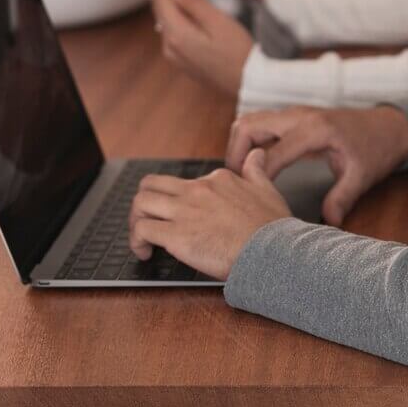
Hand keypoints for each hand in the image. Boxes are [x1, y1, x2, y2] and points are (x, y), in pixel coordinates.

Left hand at [127, 148, 290, 278]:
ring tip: (142, 237)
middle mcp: (197, 190)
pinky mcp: (175, 234)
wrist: (270, 251)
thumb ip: (256, 170)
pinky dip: (136, 241)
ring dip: (135, 220)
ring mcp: (184, 211)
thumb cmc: (271, 228)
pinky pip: (142, 230)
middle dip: (144, 202)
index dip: (179, 202)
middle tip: (147, 220)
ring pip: (141, 203)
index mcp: (217, 180)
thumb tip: (256, 154)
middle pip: (151, 184)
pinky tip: (144, 253)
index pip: (184, 183)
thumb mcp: (267, 189)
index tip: (183, 218)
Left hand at [143, 0, 253, 97]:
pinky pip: (172, 32)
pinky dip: (174, 16)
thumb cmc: (240, 53)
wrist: (249, 82)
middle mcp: (170, 46)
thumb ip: (193, 2)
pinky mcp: (181, 60)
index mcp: (178, 34)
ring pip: (165, 19)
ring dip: (166, 1)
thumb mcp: (218, 21)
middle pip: (159, 8)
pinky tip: (181, 9)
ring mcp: (174, 55)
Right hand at [226, 106, 407, 225]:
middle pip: (248, 125)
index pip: (272, 153)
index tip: (249, 199)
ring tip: (241, 177)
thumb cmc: (376, 148)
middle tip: (236, 184)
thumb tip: (329, 223)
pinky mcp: (294, 118)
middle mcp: (299, 116)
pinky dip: (250, 142)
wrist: (388, 126)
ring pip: (250, 121)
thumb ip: (343, 198)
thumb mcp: (362, 176)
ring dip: (239, 146)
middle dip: (234, 154)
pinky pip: (261, 124)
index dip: (256, 177)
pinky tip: (253, 167)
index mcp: (315, 130)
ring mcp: (295, 114)